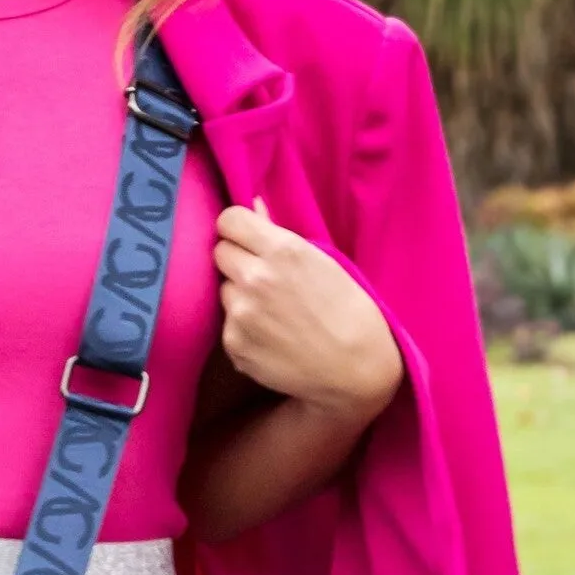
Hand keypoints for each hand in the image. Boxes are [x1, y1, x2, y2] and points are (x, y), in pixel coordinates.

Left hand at [214, 199, 402, 423]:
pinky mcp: (234, 345)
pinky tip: (271, 338)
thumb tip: (252, 206)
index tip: (247, 238)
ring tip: (271, 312)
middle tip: (261, 276)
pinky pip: (227, 325)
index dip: (238, 228)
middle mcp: (254, 278)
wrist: (355, 368)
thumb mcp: (322, 260)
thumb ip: (279, 234)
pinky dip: (243, 329)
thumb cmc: (348, 309)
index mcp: (281, 250)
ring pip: (223, 290)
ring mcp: (240, 314)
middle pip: (220, 252)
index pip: (228, 219)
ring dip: (239, 295)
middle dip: (237, 259)